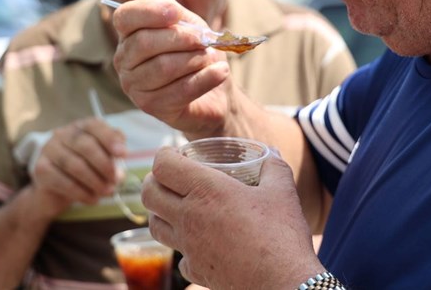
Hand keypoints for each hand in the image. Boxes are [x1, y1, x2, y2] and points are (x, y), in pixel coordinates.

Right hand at [29, 118, 125, 217]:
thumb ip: (113, 152)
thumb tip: (122, 154)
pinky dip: (81, 192)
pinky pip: (62, 181)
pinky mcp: (40, 169)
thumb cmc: (85, 170)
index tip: (123, 154)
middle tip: (116, 180)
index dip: (110, 139)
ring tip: (107, 192)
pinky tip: (92, 199)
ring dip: (95, 181)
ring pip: (75, 165)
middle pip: (85, 145)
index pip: (95, 126)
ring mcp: (49, 150)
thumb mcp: (102, 159)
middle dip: (104, 164)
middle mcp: (63, 134)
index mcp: (81, 127)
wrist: (55, 191)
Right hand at [111, 0, 234, 136]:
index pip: (125, 17)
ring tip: (211, 58)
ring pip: (163, 67)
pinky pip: (180, 90)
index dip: (148, 12)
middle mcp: (124, 60)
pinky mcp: (150, 106)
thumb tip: (166, 5)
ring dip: (195, 59)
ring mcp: (133, 85)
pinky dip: (206, 78)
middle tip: (204, 40)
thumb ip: (177, 13)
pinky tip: (221, 71)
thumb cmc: (197, 53)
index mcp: (129, 34)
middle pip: (144, 42)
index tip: (175, 12)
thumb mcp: (191, 26)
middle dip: (181, 38)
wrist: (214, 91)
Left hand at [142, 147, 321, 289]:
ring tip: (173, 207)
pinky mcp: (196, 271)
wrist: (281, 283)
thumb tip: (270, 153)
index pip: (163, 166)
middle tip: (166, 177)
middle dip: (152, 182)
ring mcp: (189, 247)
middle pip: (148, 195)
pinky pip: (179, 257)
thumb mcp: (283, 190)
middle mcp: (189, 218)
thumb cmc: (281, 234)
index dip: (163, 155)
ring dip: (159, 213)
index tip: (173, 153)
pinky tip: (198, 244)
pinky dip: (183, 249)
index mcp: (205, 191)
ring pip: (154, 227)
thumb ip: (273, 166)